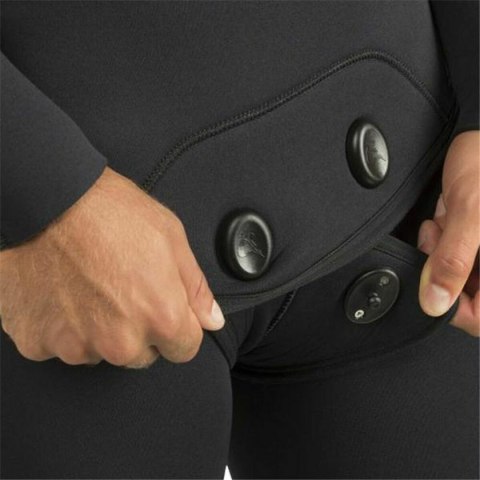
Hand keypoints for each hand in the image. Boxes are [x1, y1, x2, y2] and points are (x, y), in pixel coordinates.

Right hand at [0, 166, 224, 367]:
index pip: (184, 349)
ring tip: (91, 287)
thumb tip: (212, 321)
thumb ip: (196, 289)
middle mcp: (120, 341)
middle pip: (142, 355)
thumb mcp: (171, 238)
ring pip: (102, 352)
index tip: (164, 310)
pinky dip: (65, 327)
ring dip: (101, 331)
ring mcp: (77, 346)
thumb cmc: (109, 212)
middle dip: (139, 331)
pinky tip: (65, 294)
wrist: (48, 200)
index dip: (178, 328)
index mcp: (160, 317)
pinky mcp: (38, 342)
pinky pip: (63, 346)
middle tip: (122, 289)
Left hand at [417, 131, 478, 336]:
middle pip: (467, 294)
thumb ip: (453, 260)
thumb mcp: (470, 212)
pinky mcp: (476, 239)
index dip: (456, 310)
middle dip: (444, 270)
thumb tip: (436, 303)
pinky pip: (454, 254)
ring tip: (445, 223)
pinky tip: (446, 219)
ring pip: (456, 274)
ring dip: (442, 252)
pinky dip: (443, 239)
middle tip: (441, 241)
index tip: (432, 287)